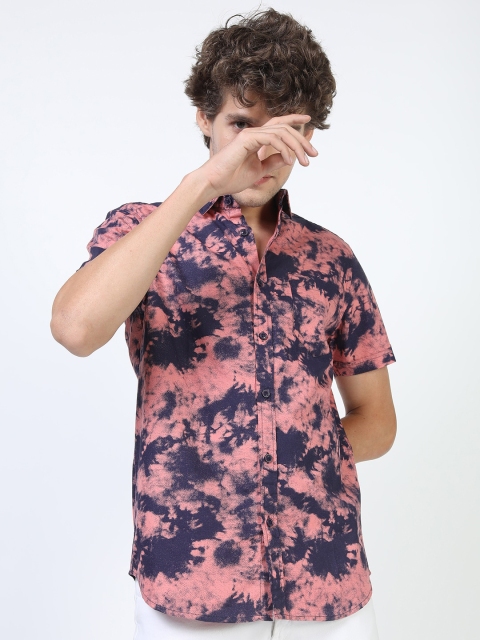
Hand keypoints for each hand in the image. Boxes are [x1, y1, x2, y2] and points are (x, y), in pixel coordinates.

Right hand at [196, 114, 317, 197]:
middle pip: (285, 128)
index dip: (294, 120)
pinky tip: (289, 160)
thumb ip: (273, 162)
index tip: (309, 121)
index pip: (279, 124)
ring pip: (281, 132)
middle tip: (314, 155)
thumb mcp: (259, 170)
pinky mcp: (247, 139)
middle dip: (302, 140)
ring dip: (296, 147)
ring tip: (305, 162)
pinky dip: (284, 148)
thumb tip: (289, 157)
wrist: (213, 183)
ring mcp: (250, 134)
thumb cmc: (231, 178)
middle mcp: (254, 133)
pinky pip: (272, 139)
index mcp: (256, 139)